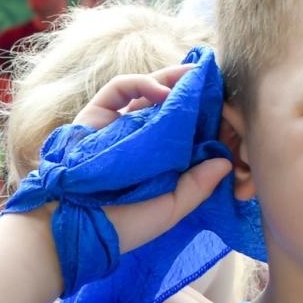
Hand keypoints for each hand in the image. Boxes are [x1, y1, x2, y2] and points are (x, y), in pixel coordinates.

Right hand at [72, 64, 233, 254]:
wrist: (73, 226)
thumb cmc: (121, 225)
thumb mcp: (168, 210)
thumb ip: (196, 188)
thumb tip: (225, 162)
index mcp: (156, 161)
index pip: (185, 130)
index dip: (207, 119)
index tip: (230, 115)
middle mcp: (138, 138)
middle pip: (168, 105)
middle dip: (192, 92)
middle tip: (215, 82)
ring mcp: (116, 124)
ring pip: (146, 90)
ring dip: (171, 79)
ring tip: (192, 76)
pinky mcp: (95, 114)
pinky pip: (119, 89)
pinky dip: (142, 84)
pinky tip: (163, 91)